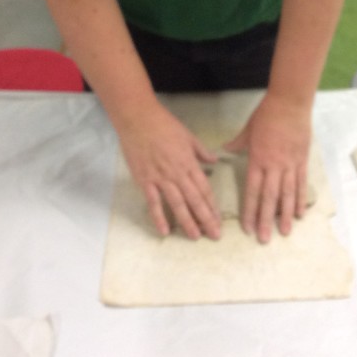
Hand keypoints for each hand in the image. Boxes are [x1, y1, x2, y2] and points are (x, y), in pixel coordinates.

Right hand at [119, 99, 221, 240]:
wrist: (138, 119)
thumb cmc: (164, 125)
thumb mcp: (188, 136)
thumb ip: (201, 151)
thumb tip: (215, 160)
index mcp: (189, 162)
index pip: (204, 189)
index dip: (212, 206)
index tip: (218, 219)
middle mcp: (177, 173)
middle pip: (195, 200)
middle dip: (206, 219)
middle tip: (214, 235)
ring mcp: (160, 178)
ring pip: (177, 204)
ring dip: (187, 222)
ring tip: (196, 237)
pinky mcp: (144, 181)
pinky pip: (153, 203)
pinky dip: (159, 218)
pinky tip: (165, 231)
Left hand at [223, 93, 311, 243]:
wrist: (290, 103)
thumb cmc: (266, 114)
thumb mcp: (248, 129)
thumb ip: (237, 143)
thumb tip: (223, 150)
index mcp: (257, 159)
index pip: (252, 190)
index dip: (250, 210)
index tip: (248, 227)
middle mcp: (274, 165)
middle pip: (269, 197)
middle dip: (266, 219)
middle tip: (265, 239)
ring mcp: (290, 164)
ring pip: (287, 194)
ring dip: (285, 214)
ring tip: (284, 233)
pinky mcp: (302, 160)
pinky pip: (302, 183)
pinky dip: (301, 199)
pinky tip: (299, 213)